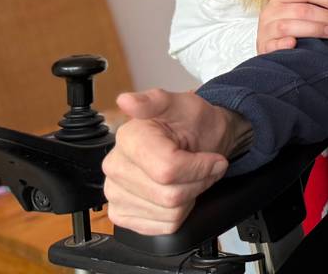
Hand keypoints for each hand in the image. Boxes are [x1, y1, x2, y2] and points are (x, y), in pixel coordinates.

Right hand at [102, 90, 245, 234]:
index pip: (168, 170)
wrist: (198, 141)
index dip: (200, 167)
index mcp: (128, 138)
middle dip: (197, 182)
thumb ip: (158, 100)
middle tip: (203, 166)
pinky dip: (180, 213)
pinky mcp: (123, 214)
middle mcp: (115, 167)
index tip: (213, 158)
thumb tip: (127, 101)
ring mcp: (115, 193)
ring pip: (168, 212)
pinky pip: (162, 226)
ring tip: (190, 176)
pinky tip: (177, 190)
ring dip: (190, 196)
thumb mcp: (186, 104)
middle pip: (169, 195)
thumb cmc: (193, 124)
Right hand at [257, 0, 327, 53]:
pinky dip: (284, 44)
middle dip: (326, 16)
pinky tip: (296, 44)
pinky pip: (273, 45)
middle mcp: (271, 10)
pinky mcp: (264, 47)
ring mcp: (266, 29)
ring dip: (314, 29)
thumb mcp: (301, 0)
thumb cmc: (292, 19)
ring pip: (288, 27)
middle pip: (301, 10)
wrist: (272, 44)